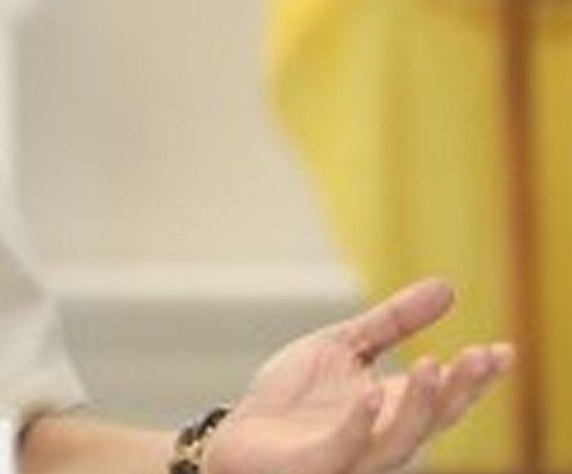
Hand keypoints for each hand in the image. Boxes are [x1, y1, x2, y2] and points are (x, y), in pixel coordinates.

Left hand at [204, 277, 512, 473]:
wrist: (237, 438)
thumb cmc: (293, 400)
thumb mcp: (342, 347)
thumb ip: (392, 322)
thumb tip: (447, 286)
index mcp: (392, 410)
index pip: (444, 397)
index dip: (476, 378)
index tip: (504, 350)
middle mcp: (380, 438)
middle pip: (432, 420)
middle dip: (460, 390)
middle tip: (482, 356)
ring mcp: (350, 456)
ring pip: (399, 441)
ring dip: (419, 406)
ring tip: (432, 363)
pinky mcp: (314, 466)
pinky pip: (344, 449)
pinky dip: (360, 424)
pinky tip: (372, 393)